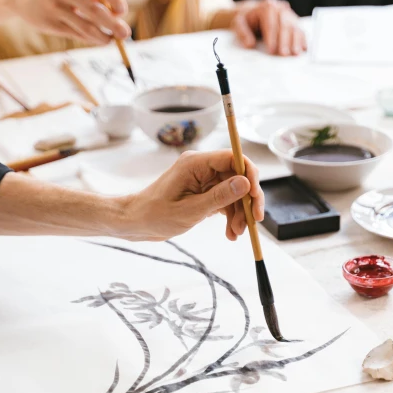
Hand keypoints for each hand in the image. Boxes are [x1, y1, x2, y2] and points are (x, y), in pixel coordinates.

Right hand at [8, 0, 130, 45]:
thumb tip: (117, 16)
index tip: (122, 11)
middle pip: (95, 10)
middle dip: (113, 24)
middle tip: (125, 34)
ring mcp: (55, 6)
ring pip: (86, 26)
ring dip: (103, 36)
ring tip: (111, 40)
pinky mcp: (51, 23)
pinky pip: (77, 34)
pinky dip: (91, 39)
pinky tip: (99, 40)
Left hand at [123, 149, 263, 241]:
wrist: (137, 223)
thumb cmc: (155, 215)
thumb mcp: (190, 210)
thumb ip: (220, 197)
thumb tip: (245, 184)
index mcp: (196, 163)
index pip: (234, 158)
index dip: (250, 176)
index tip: (255, 199)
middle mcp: (201, 167)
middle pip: (238, 176)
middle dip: (246, 201)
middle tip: (253, 222)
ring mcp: (203, 180)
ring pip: (233, 191)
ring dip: (239, 213)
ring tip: (236, 234)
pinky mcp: (203, 192)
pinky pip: (225, 200)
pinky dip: (230, 216)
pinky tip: (230, 233)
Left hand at [232, 0, 305, 55]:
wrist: (254, 13)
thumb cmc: (247, 20)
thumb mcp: (239, 24)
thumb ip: (243, 33)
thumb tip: (250, 44)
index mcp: (266, 7)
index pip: (270, 23)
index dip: (271, 38)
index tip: (271, 50)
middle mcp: (280, 7)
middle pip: (284, 25)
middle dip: (284, 41)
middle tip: (284, 54)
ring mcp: (289, 13)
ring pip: (294, 26)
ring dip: (296, 41)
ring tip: (295, 53)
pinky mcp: (294, 20)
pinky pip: (300, 29)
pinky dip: (303, 39)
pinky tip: (303, 48)